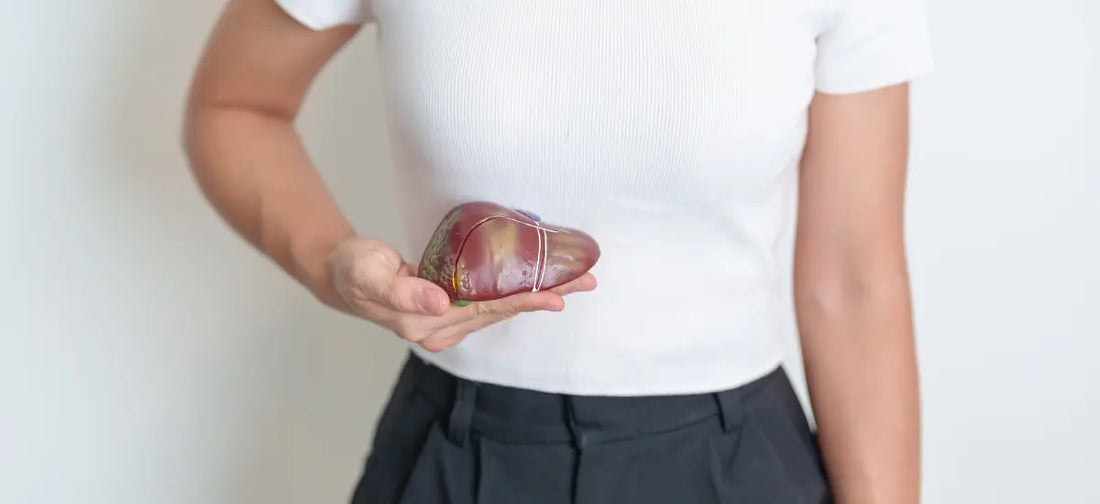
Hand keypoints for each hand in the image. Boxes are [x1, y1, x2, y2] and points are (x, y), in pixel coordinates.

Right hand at [326, 237, 596, 351]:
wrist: (341, 275)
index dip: (522, 300)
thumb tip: (440, 300)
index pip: (485, 308)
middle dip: (543, 296)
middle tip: (585, 282)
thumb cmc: (354, 269)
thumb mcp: (369, 272)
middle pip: (500, 310)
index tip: (556, 294)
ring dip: (535, 296)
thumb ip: (401, 288)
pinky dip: (515, 294)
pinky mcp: (447, 311)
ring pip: (498, 308)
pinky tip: (538, 286)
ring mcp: (444, 323)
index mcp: (424, 321)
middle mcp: (440, 328)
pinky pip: (488, 303)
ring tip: (573, 282)